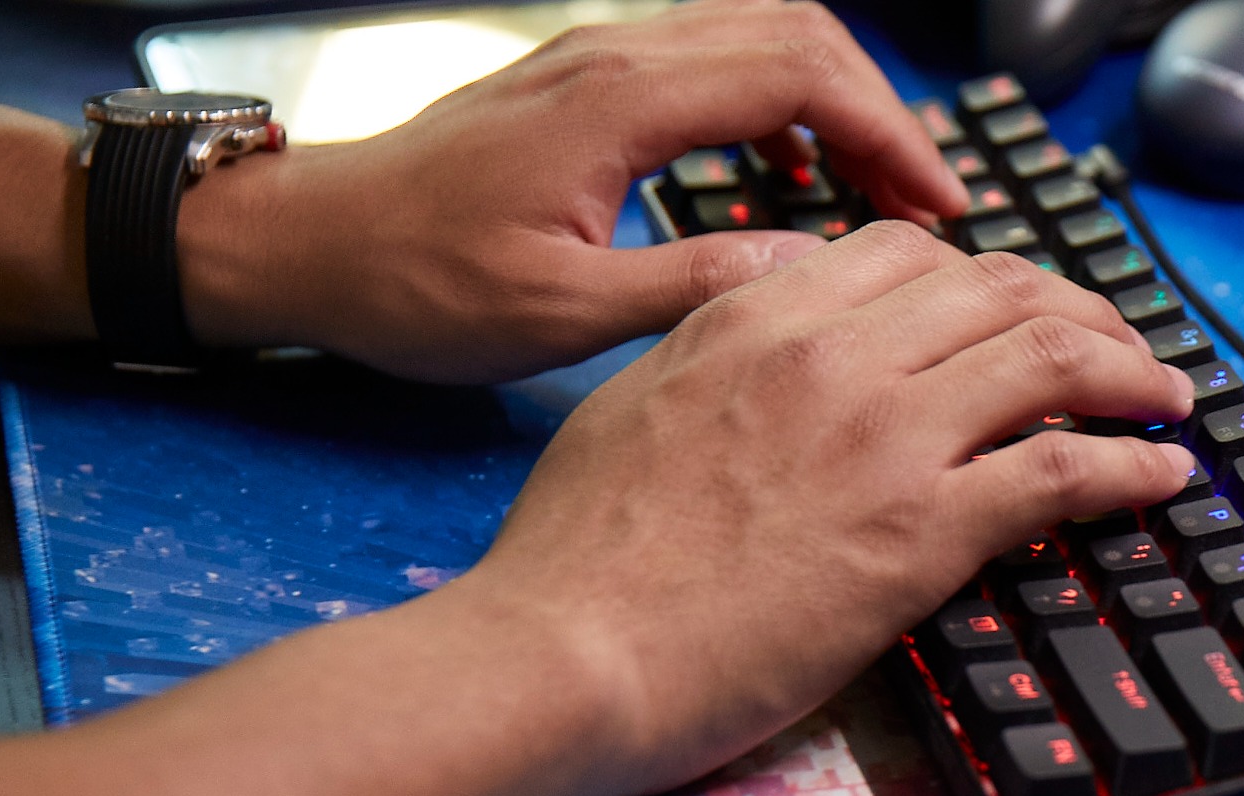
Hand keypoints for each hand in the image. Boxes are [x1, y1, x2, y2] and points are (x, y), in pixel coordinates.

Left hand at [180, 0, 967, 382]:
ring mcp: (597, 59)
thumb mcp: (556, 315)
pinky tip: (785, 175)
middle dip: (879, 110)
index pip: (799, 73)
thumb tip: (809, 273)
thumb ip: (692, 288)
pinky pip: (711, 59)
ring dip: (831, 100)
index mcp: (617, 105)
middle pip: (796, 32)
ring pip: (757, 34)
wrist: (308, 245)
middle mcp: (614, 58)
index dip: (887, 133)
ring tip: (874, 190)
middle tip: (924, 203)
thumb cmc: (412, 284)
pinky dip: (774, 103)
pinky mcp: (583, 81)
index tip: (935, 206)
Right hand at [454, 222, 1197, 795]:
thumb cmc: (577, 560)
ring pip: (1053, 359)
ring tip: (1166, 397)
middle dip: (1081, 311)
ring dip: (1131, 372)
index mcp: (755, 319)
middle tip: (1118, 349)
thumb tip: (762, 321)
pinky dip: (1132, 465)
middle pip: (1000, 290)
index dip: (984, 277)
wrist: (563, 656)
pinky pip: (1066, 472)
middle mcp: (831, 357)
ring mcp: (883, 440)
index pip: (908, 254)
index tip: (1015, 311)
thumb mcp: (633, 405)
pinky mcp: (921, 535)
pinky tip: (1162, 476)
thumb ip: (712, 348)